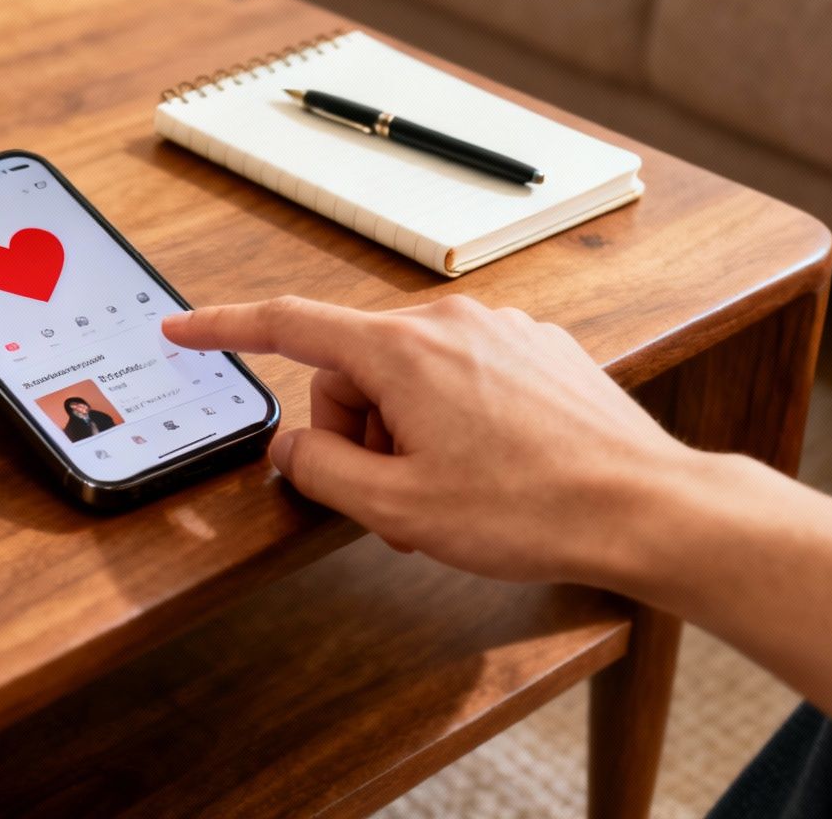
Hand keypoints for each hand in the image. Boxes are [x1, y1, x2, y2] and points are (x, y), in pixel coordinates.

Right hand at [163, 295, 695, 585]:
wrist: (646, 507)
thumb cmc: (532, 509)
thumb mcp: (398, 509)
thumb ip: (321, 470)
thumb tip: (292, 445)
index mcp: (402, 350)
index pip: (287, 324)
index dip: (225, 328)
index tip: (185, 329)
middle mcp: (449, 322)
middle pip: (353, 366)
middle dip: (355, 431)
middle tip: (391, 497)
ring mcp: (500, 330)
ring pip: (410, 375)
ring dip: (407, 433)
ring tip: (449, 494)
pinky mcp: (539, 349)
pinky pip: (462, 375)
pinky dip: (453, 419)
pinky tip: (490, 469)